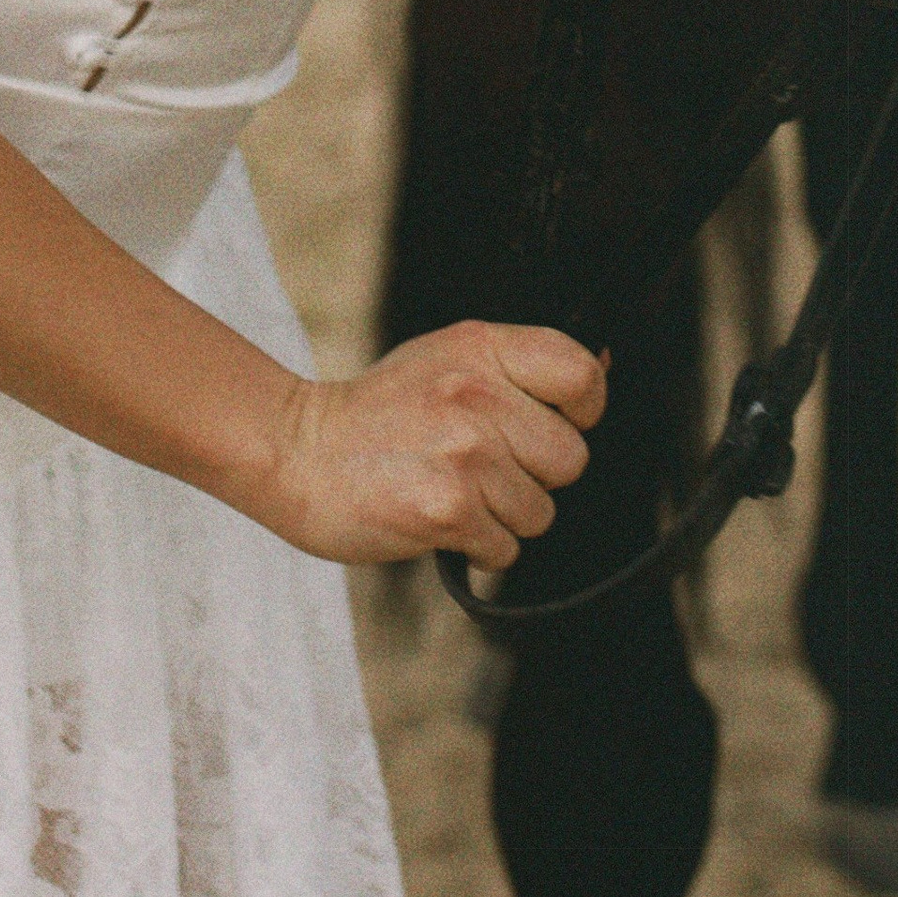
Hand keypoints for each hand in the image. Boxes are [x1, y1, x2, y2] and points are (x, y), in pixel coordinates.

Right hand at [260, 322, 607, 570]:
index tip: (550, 424)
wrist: (296, 452)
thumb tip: (601, 372)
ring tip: (451, 490)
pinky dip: (477, 547)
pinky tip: (438, 518)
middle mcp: (477, 394)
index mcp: (480, 348)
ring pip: (540, 511)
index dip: (580, 410)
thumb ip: (513, 368)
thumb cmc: (377, 413)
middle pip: (570, 458)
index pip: (581, 375)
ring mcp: (463, 452)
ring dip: (503, 516)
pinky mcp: (446, 508)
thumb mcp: (445, 359)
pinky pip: (506, 548)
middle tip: (481, 467)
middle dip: (534, 475)